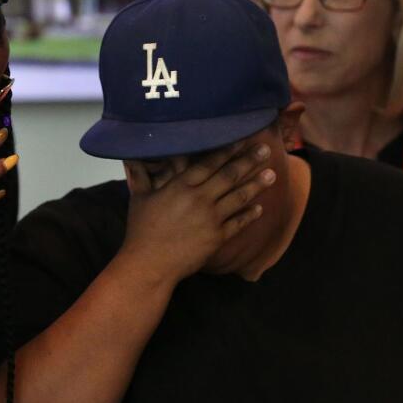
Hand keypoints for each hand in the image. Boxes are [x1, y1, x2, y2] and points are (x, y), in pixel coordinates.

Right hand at [117, 141, 274, 284]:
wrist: (150, 264)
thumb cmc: (141, 230)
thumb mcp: (139, 198)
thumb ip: (139, 175)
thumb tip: (130, 156)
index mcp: (182, 186)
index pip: (210, 163)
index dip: (228, 150)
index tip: (242, 139)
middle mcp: (200, 198)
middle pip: (230, 176)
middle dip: (249, 161)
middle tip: (265, 149)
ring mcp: (211, 218)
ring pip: (239, 197)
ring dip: (257, 185)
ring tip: (272, 174)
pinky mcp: (217, 238)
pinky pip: (238, 223)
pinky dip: (250, 215)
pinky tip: (260, 208)